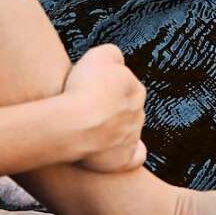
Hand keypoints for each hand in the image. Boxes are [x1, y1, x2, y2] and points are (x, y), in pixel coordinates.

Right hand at [64, 45, 146, 173]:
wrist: (75, 123)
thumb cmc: (85, 86)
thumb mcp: (100, 54)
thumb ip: (114, 55)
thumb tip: (118, 60)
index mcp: (137, 89)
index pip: (124, 85)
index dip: (105, 86)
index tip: (88, 88)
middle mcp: (139, 114)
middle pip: (126, 109)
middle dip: (111, 109)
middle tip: (87, 108)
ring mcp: (132, 138)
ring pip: (127, 132)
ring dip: (113, 130)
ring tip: (88, 128)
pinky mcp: (124, 160)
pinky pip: (133, 157)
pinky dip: (127, 154)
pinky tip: (115, 150)